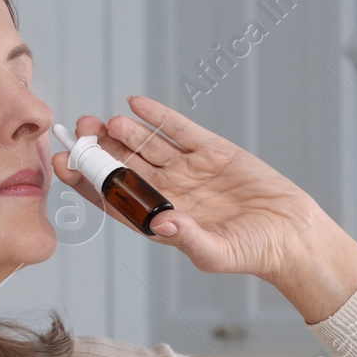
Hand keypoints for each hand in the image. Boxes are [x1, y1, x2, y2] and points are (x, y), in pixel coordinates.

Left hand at [49, 95, 345, 289]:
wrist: (293, 234)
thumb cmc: (254, 252)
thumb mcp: (218, 252)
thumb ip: (187, 239)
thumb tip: (159, 224)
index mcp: (160, 221)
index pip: (114, 200)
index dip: (87, 182)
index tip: (63, 165)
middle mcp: (168, 193)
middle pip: (123, 167)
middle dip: (100, 150)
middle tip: (81, 131)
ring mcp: (188, 169)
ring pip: (146, 145)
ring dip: (124, 132)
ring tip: (104, 121)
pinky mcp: (211, 151)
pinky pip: (178, 130)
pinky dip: (157, 116)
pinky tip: (135, 103)